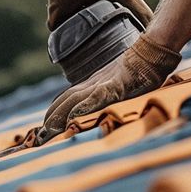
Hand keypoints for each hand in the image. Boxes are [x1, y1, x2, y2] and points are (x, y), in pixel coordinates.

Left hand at [32, 36, 181, 141]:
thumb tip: (98, 111)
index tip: (43, 129)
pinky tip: (74, 117)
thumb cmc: (140, 70)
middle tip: (39, 138)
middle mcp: (94, 84)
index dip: (54, 112)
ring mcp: (103, 84)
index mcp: (94, 85)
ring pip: (75, 101)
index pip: (67, 98)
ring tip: (48, 132)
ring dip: (59, 116)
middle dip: (51, 119)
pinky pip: (98, 97)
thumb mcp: (119, 85)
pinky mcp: (116, 86)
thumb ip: (107, 95)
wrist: (152, 53)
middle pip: (66, 101)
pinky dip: (84, 107)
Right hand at [46, 0, 154, 30]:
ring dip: (69, 14)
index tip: (75, 44)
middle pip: (57, 19)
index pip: (54, 28)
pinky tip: (83, 5)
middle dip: (69, 28)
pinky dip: (69, 1)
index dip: (64, 37)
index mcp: (62, 2)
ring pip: (58, 7)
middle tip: (82, 37)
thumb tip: (152, 24)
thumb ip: (138, 8)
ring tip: (83, 24)